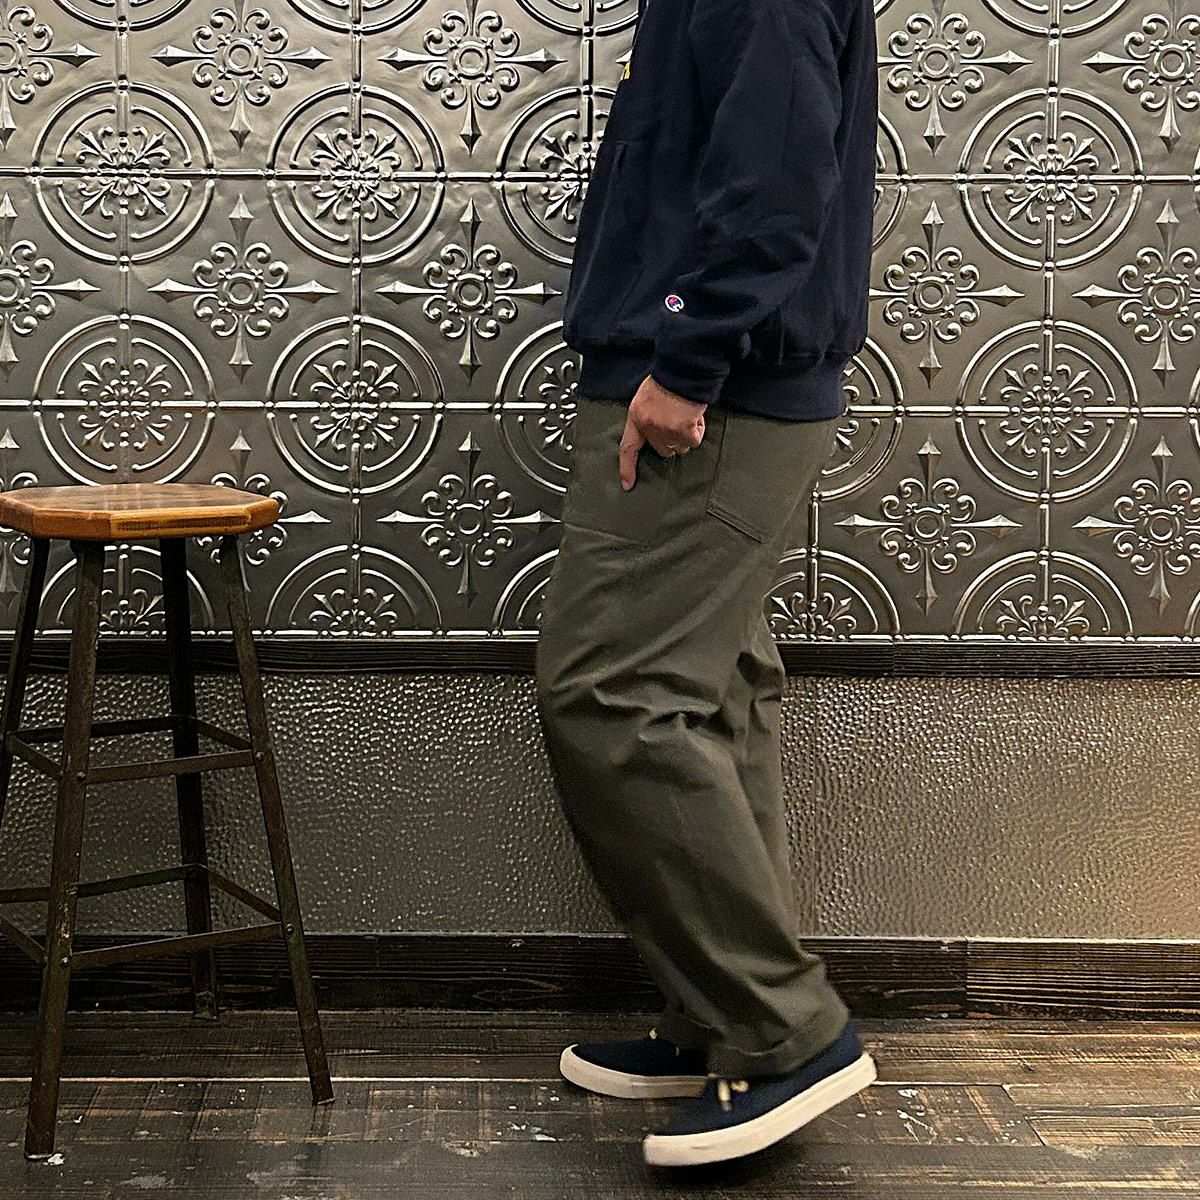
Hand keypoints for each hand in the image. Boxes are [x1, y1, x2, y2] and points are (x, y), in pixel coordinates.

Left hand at [619, 376, 707, 490]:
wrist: (683, 370)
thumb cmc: (668, 380)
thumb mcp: (647, 398)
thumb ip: (647, 417)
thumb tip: (655, 433)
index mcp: (636, 417)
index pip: (628, 447)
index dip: (627, 467)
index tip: (627, 484)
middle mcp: (650, 427)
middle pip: (663, 450)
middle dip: (672, 440)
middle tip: (677, 419)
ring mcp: (667, 431)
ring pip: (680, 447)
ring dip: (686, 434)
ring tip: (685, 413)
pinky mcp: (684, 431)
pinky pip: (694, 440)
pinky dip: (697, 429)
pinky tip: (694, 414)